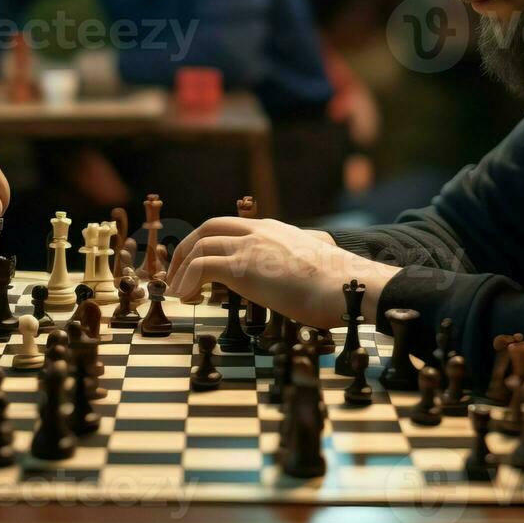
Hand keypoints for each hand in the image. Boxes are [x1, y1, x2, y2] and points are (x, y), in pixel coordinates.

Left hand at [167, 216, 399, 329]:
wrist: (346, 287)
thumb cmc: (339, 284)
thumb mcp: (316, 260)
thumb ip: (302, 256)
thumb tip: (306, 266)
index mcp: (274, 229)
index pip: (230, 225)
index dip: (208, 241)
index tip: (199, 260)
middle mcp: (259, 231)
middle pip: (208, 228)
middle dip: (187, 249)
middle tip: (177, 272)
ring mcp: (250, 247)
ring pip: (200, 246)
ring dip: (181, 268)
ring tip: (177, 291)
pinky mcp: (243, 267)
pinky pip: (201, 268)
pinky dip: (187, 281)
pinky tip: (187, 297)